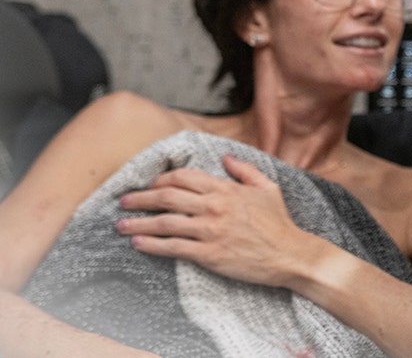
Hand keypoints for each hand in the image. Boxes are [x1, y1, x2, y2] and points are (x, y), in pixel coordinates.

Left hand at [116, 155, 308, 287]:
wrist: (290, 254)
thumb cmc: (280, 223)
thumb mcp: (268, 188)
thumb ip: (245, 170)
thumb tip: (225, 157)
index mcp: (226, 189)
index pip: (184, 177)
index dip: (161, 179)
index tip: (149, 185)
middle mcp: (215, 207)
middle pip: (167, 197)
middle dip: (141, 198)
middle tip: (124, 201)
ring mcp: (211, 231)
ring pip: (165, 222)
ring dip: (139, 222)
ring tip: (121, 224)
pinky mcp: (210, 254)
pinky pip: (173, 247)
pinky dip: (152, 244)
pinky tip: (138, 243)